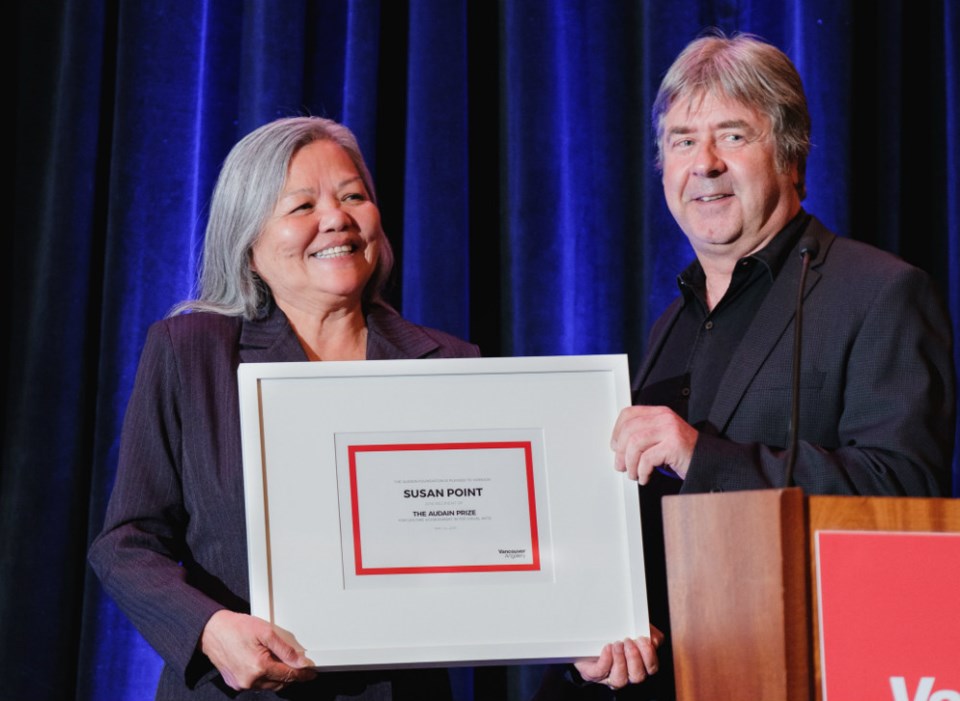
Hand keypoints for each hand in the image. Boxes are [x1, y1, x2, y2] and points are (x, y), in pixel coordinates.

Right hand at [200, 610, 316, 691]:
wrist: (211, 631)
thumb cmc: (236, 628)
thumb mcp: (266, 632)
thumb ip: (285, 649)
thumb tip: (300, 662)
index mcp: (259, 667)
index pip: (288, 675)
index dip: (302, 674)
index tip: (311, 673)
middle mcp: (250, 680)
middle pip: (279, 683)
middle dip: (290, 675)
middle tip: (298, 665)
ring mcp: (241, 684)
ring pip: (268, 686)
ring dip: (277, 677)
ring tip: (279, 662)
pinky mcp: (235, 684)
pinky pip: (256, 685)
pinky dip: (264, 678)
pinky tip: (264, 665)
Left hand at [574, 627, 663, 689]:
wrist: (585, 636)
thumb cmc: (613, 633)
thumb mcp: (633, 627)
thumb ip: (646, 630)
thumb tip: (653, 638)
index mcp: (638, 664)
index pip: (651, 668)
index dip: (649, 656)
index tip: (643, 639)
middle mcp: (626, 673)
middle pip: (638, 676)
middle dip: (635, 658)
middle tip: (628, 641)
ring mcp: (608, 676)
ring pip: (619, 679)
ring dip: (620, 660)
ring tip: (616, 644)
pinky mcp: (592, 673)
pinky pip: (600, 672)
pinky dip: (605, 660)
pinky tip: (607, 648)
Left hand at [611, 406, 697, 483]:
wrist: (707, 462)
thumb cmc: (682, 453)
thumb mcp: (661, 438)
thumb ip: (643, 435)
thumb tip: (618, 447)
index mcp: (659, 413)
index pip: (629, 414)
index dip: (617, 431)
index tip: (615, 446)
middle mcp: (664, 418)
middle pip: (629, 430)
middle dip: (621, 452)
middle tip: (621, 466)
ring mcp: (670, 430)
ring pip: (635, 444)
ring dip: (630, 463)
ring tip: (634, 474)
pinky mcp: (674, 445)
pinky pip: (647, 458)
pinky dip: (642, 471)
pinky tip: (644, 477)